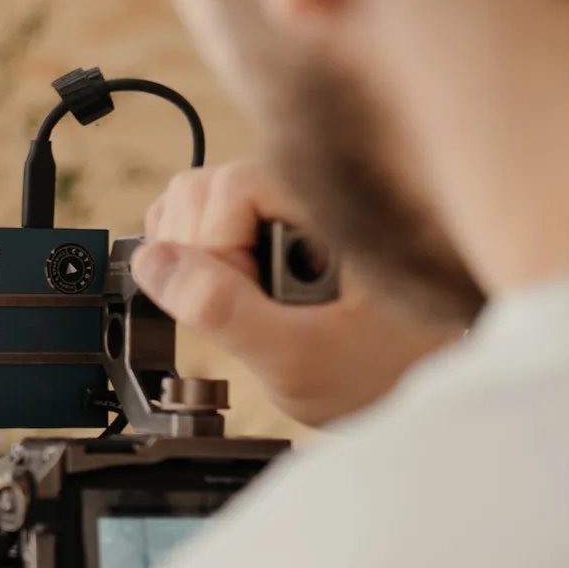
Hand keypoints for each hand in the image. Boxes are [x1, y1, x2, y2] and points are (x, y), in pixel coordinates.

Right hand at [132, 161, 462, 427]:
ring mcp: (284, 202)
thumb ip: (221, 310)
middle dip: (204, 258)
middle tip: (252, 313)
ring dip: (198, 262)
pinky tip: (235, 298)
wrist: (415, 380)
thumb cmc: (381, 369)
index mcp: (326, 200)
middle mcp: (303, 187)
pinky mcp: (269, 220)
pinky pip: (201, 219)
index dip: (220, 253)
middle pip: (201, 189)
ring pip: (194, 201)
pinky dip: (198, 261)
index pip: (226, 189)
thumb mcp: (295, 357)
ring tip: (249, 309)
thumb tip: (152, 263)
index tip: (255, 308)